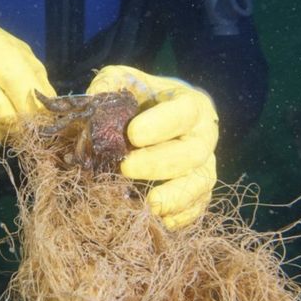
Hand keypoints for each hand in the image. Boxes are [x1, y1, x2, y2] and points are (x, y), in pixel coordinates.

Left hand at [86, 65, 218, 229]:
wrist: (161, 114)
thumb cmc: (142, 97)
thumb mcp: (125, 80)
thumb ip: (110, 84)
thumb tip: (95, 97)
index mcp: (190, 104)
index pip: (183, 112)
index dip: (161, 124)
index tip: (132, 135)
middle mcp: (204, 135)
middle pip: (192, 152)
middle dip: (160, 163)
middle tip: (127, 168)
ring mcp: (205, 164)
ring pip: (201, 183)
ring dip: (177, 196)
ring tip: (150, 204)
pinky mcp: (200, 190)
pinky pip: (199, 206)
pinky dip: (182, 216)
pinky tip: (161, 220)